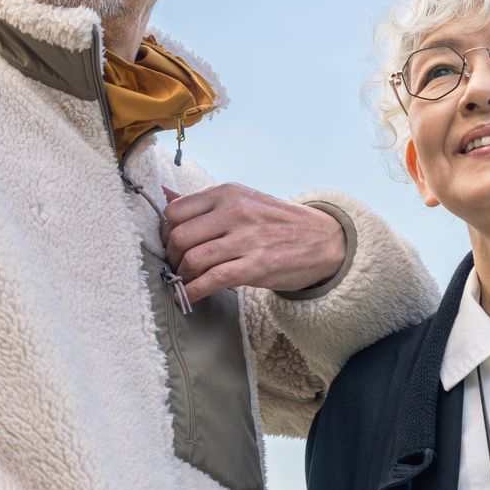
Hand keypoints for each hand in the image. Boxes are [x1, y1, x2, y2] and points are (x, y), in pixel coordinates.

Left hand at [161, 183, 347, 304]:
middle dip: (171, 256)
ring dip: (182, 276)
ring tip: (185, 281)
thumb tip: (164, 196)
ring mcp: (245, 239)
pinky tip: (189, 296)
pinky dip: (193, 291)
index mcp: (227, 193)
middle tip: (176, 266)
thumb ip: (205, 203)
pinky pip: (212, 280)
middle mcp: (234, 212)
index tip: (171, 244)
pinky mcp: (255, 266)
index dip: (166, 231)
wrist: (325, 240)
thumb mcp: (243, 200)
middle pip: (178, 236)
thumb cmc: (278, 222)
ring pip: (192, 259)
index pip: (175, 211)